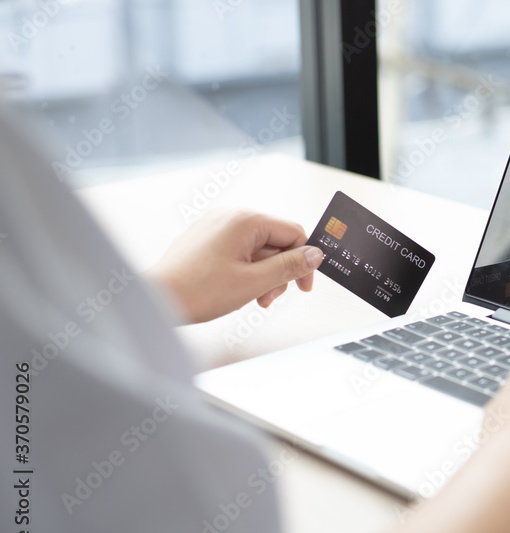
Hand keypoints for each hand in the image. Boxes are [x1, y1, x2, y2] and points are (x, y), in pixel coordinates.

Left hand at [146, 209, 321, 322]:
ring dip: (263, 275)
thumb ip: (290, 267)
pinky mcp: (206, 240)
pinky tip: (237, 290)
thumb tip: (314, 255)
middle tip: (270, 297)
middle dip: (280, 272)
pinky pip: (239, 252)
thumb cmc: (196, 290)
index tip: (304, 285)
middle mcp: (231, 217)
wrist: (156, 299)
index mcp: (245, 220)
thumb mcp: (255, 282)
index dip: (304, 261)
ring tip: (253, 298)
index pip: (293, 233)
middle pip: (276, 242)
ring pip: (258, 249)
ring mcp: (216, 227)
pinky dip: (246, 271)